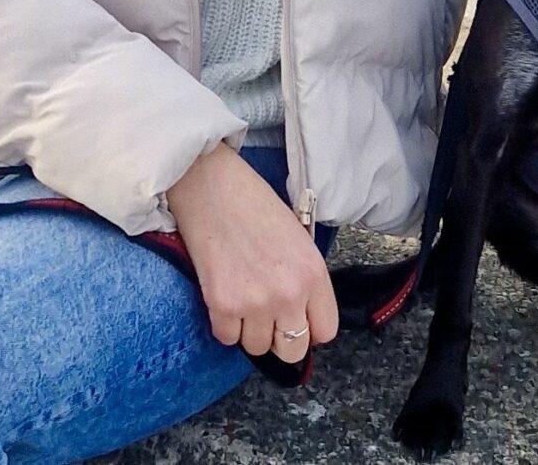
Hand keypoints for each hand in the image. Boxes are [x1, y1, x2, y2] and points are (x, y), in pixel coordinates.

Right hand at [164, 143, 336, 364]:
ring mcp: (256, 302)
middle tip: (266, 317)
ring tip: (241, 297)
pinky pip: (226, 338)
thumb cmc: (254, 206)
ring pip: (256, 347)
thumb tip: (300, 316)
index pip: (325, 331)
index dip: (308, 327)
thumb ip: (305, 280)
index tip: (295, 318)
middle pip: (292, 350)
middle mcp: (289, 294)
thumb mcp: (298, 239)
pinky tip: (222, 295)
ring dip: (248, 329)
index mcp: (314, 274)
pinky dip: (223, 323)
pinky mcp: (222, 305)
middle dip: (279, 339)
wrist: (212, 186)